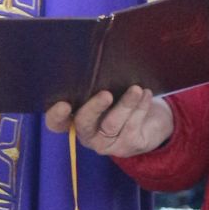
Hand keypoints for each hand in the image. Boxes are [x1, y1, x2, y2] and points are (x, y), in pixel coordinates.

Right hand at [48, 89, 174, 158]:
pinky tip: (145, 94)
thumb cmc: (121, 99)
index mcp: (74, 119)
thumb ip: (96, 84)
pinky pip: (132, 125)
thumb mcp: (107, 91)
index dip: (56, 116)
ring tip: (136, 89)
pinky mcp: (127, 146)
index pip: (56, 123)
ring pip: (112, 124)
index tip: (64, 104)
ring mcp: (106, 144)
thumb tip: (97, 63)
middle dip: (94, 108)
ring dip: (124, 104)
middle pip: (83, 124)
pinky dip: (140, 107)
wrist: (153, 120)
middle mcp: (87, 134)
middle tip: (106, 94)